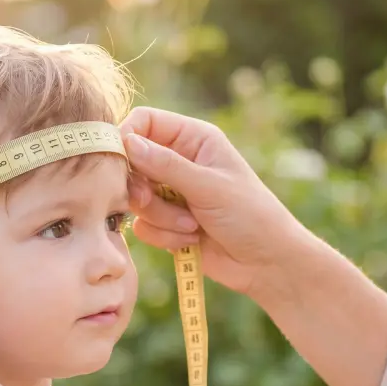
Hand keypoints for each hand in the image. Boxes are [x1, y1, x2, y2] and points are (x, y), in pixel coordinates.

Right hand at [122, 106, 307, 302]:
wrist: (266, 263)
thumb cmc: (250, 215)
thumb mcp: (209, 186)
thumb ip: (167, 165)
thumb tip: (128, 143)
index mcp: (193, 139)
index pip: (145, 122)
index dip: (127, 137)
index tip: (120, 162)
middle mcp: (179, 162)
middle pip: (132, 163)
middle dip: (143, 188)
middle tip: (152, 199)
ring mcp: (171, 193)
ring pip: (136, 199)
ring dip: (161, 217)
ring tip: (192, 226)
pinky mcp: (167, 223)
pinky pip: (144, 226)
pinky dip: (165, 236)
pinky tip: (192, 240)